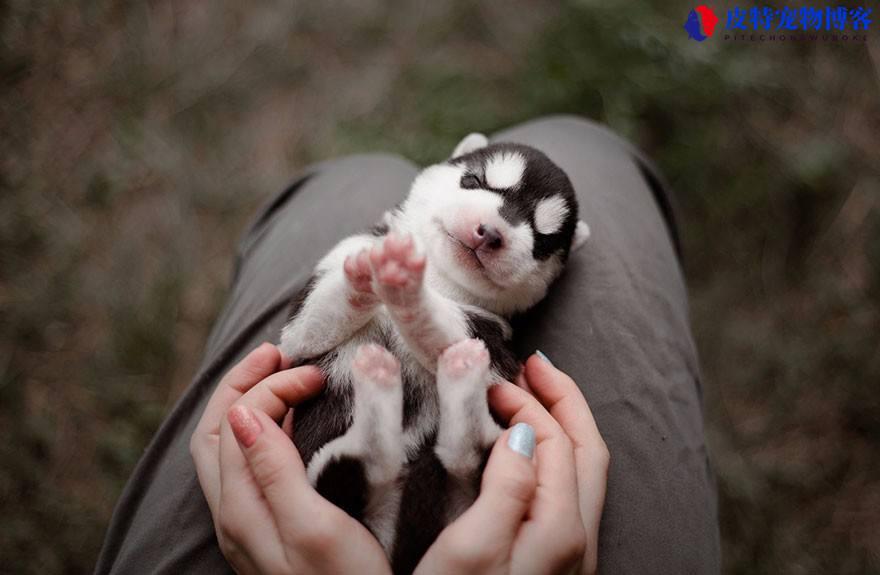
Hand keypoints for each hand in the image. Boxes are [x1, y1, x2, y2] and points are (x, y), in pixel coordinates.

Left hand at [190, 343, 391, 574]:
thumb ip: (272, 471)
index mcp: (241, 506)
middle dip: (244, 382)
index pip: (238, 421)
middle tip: (281, 352)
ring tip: (282, 376)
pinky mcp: (264, 527)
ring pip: (227, 446)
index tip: (317, 374)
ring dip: (249, 402)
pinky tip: (291, 424)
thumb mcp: (311, 527)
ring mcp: (246, 521)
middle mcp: (233, 511)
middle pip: (217, 428)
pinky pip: (246, 463)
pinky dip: (262, 429)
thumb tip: (242, 412)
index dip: (270, 386)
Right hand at [514, 354, 609, 574]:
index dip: (527, 403)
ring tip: (531, 394)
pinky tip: (528, 450)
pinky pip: (568, 492)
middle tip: (532, 365)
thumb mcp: (471, 548)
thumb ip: (506, 489)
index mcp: (561, 529)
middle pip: (586, 450)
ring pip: (582, 472)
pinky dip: (553, 454)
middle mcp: (579, 540)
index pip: (556, 442)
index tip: (492, 383)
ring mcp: (572, 554)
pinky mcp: (556, 564)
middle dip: (563, 400)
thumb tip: (521, 434)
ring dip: (560, 424)